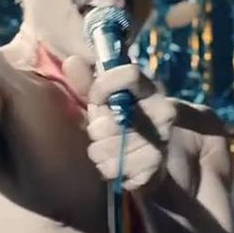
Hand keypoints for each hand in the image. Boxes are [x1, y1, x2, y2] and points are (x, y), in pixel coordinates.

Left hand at [63, 59, 175, 190]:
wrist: (153, 154)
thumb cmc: (123, 120)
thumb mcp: (105, 99)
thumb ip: (87, 81)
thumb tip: (71, 61)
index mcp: (150, 89)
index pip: (130, 75)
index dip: (103, 86)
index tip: (95, 99)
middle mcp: (162, 114)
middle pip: (115, 119)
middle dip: (98, 127)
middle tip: (100, 130)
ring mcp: (161, 144)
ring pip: (114, 148)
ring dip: (99, 150)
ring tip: (103, 149)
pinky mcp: (155, 170)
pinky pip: (118, 170)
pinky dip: (107, 169)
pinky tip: (112, 164)